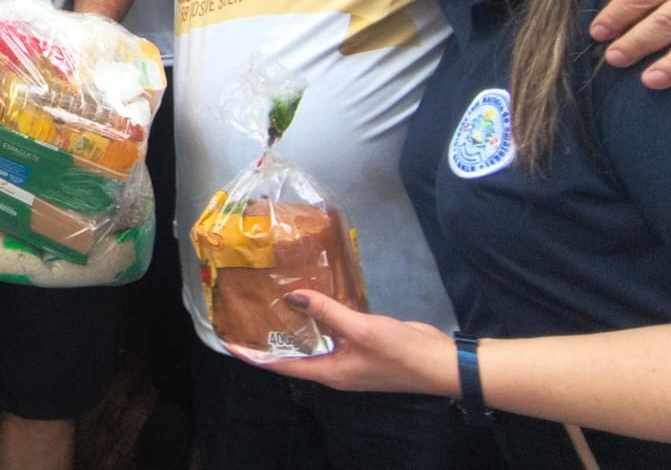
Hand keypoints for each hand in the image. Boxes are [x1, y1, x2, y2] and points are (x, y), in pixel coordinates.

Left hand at [235, 291, 454, 395]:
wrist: (439, 363)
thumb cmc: (398, 352)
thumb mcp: (361, 329)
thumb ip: (327, 312)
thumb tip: (292, 297)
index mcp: (329, 372)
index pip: (282, 366)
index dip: (256, 357)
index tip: (231, 344)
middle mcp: (335, 369)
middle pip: (296, 357)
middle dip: (272, 341)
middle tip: (250, 317)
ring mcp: (350, 360)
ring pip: (315, 344)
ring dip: (298, 328)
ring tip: (275, 305)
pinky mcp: (364, 347)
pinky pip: (334, 334)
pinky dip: (322, 320)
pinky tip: (317, 300)